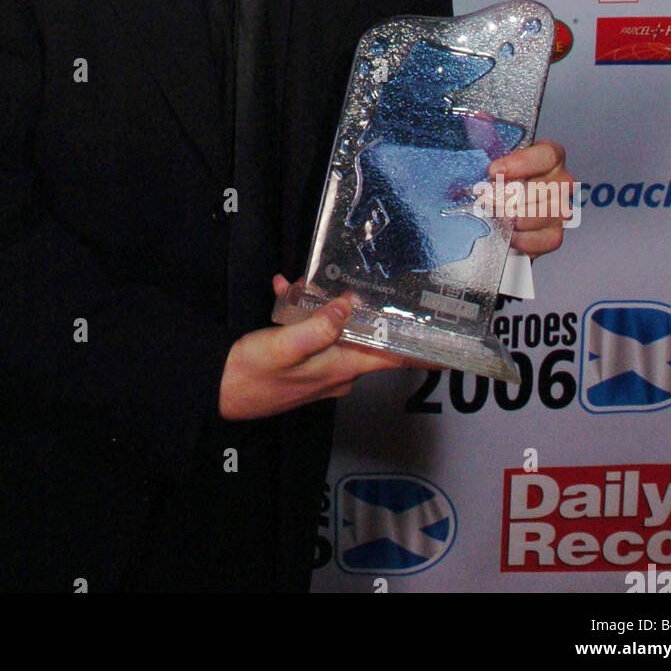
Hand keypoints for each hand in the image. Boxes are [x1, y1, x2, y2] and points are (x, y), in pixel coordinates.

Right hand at [218, 275, 432, 420]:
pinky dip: (302, 313)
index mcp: (341, 368)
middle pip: (367, 337)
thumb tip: (349, 306)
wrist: (217, 391)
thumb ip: (319, 325)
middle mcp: (338, 372)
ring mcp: (321, 370)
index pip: (393, 359)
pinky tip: (284, 293)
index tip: (453, 348)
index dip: (423, 353)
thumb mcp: (284, 345)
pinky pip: (315, 333)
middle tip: (364, 279)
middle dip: (362, 307)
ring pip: (337, 329)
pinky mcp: (304, 365)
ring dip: (322, 305)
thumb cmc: (250, 373)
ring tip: (301, 283)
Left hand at [491, 138, 572, 258]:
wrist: (489, 215)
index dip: (522, 163)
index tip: (495, 171)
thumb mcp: (486, 158)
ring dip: (516, 216)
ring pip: (547, 213)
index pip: (548, 155)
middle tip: (486, 198)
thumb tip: (480, 116)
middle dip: (511, 194)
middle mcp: (560, 180)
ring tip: (493, 215)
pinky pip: (549, 238)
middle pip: (545, 187)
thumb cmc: (491, 182)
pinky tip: (508, 234)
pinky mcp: (554, 234)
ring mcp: (560, 208)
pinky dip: (526, 239)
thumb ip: (486, 138)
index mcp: (546, 157)